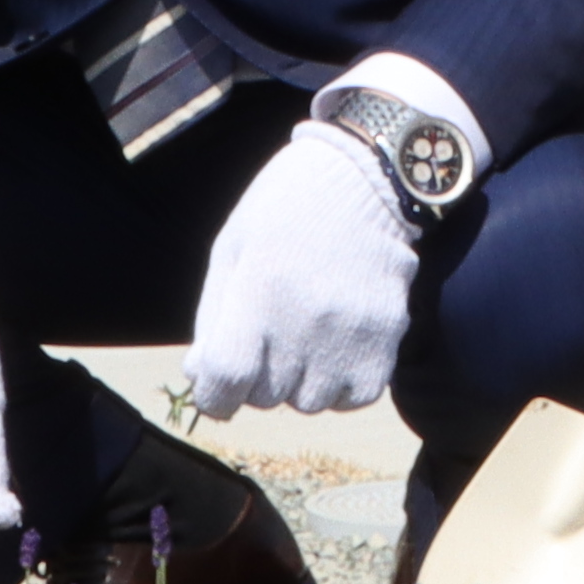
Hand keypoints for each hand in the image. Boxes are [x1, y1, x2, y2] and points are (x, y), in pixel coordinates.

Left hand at [183, 121, 420, 418]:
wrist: (366, 180)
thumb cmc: (285, 211)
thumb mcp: (232, 248)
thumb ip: (211, 317)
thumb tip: (199, 377)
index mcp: (256, 294)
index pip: (224, 385)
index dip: (213, 395)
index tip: (219, 382)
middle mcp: (302, 324)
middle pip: (263, 397)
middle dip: (256, 377)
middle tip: (271, 331)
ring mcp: (346, 339)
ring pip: (307, 402)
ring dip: (298, 381)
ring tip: (306, 331)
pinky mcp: (384, 346)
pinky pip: (350, 398)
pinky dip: (338, 383)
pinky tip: (336, 343)